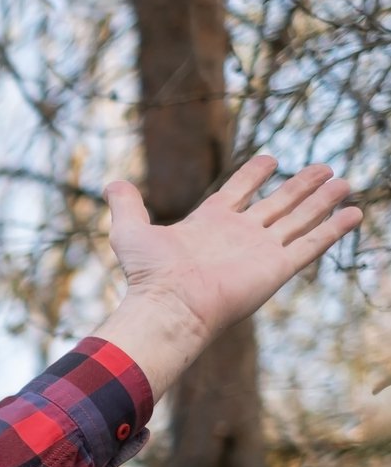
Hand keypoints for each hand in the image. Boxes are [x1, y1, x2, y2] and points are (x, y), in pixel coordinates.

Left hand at [104, 155, 361, 340]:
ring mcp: (260, 251)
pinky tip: (354, 213)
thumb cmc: (149, 275)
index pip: (239, 192)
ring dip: (323, 201)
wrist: (169, 307)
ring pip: (300, 218)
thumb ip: (126, 205)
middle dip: (301, 186)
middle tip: (324, 168)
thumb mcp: (131, 231)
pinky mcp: (277, 268)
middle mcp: (239, 235)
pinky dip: (333, 229)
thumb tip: (112, 182)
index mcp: (210, 223)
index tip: (271, 159)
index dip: (254, 175)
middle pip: (278, 203)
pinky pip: (312, 244)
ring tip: (345, 181)